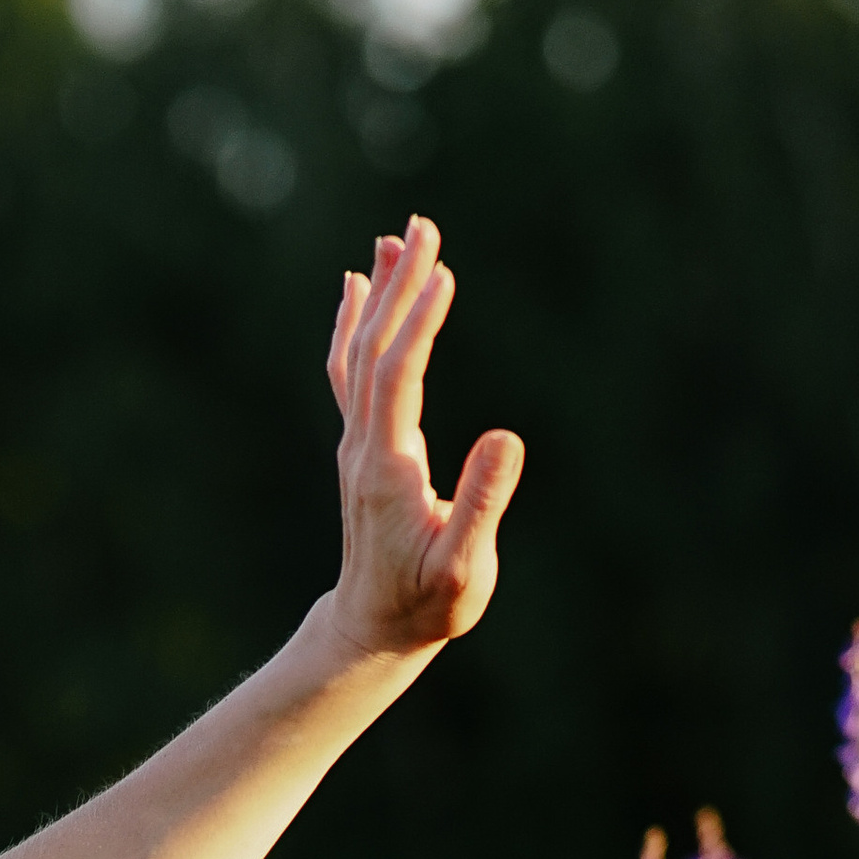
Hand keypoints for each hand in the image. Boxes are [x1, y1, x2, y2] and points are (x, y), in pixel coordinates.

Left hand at [326, 214, 523, 659]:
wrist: (372, 632)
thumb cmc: (425, 606)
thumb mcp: (463, 568)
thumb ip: (481, 504)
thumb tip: (506, 436)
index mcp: (389, 468)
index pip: (397, 377)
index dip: (418, 324)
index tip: (442, 271)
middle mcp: (363, 448)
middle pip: (374, 351)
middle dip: (400, 287)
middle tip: (422, 225)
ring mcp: (358, 446)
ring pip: (359, 355)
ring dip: (379, 294)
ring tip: (397, 237)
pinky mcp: (362, 449)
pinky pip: (351, 373)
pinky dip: (356, 325)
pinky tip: (358, 287)